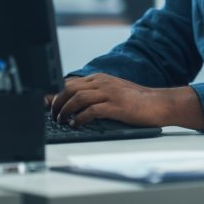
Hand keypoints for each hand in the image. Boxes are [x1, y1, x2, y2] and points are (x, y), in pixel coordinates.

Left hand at [49, 73, 203, 130]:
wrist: (158, 103)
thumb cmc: (136, 100)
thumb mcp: (112, 91)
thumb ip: (96, 93)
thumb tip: (75, 103)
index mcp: (99, 78)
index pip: (70, 83)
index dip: (55, 93)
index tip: (46, 104)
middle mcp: (102, 83)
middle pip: (69, 88)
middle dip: (56, 102)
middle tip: (52, 115)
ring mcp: (109, 93)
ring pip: (77, 98)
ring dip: (65, 110)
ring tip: (61, 121)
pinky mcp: (115, 106)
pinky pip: (92, 110)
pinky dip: (80, 118)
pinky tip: (76, 124)